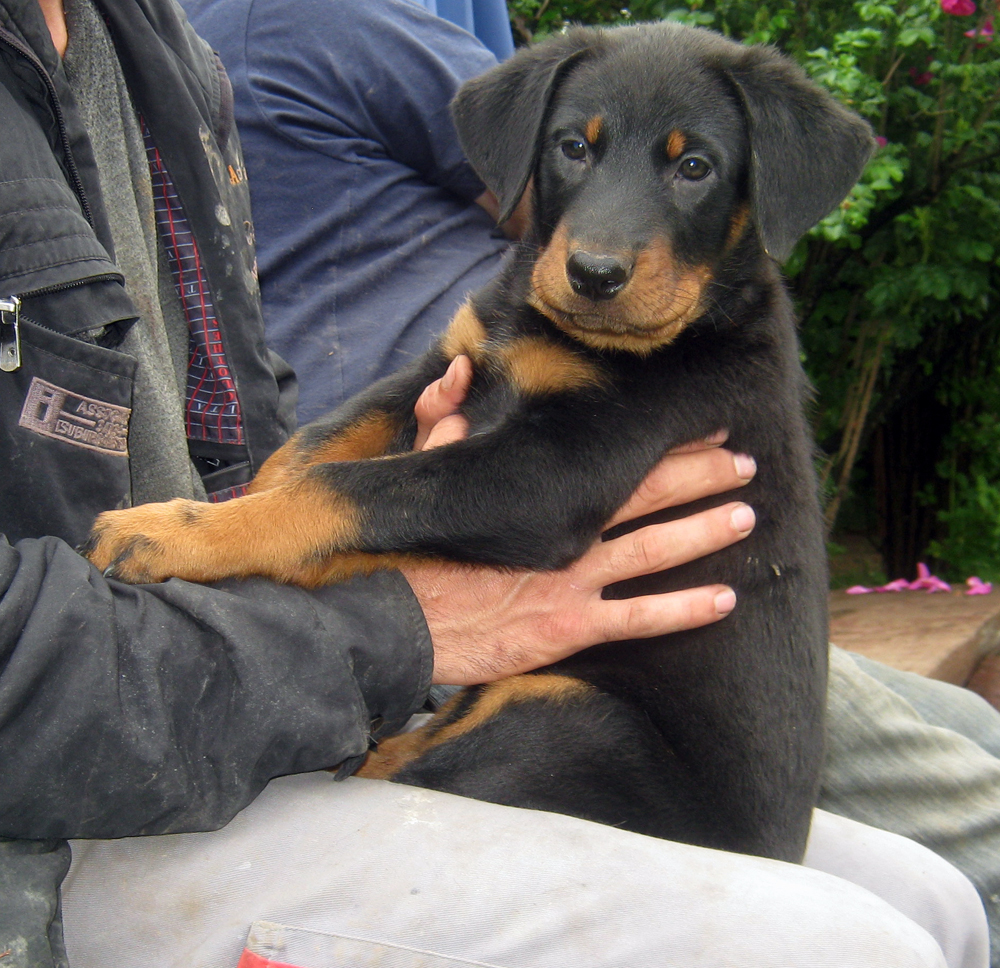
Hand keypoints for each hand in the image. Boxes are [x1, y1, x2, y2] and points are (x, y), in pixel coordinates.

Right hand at [401, 358, 756, 685]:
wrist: (399, 621)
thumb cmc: (413, 553)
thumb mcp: (425, 482)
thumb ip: (445, 429)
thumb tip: (454, 378)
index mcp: (539, 497)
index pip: (613, 461)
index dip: (662, 444)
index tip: (701, 426)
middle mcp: (566, 534)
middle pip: (646, 497)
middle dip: (699, 475)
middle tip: (743, 460)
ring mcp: (572, 582)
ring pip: (653, 550)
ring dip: (704, 530)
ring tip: (747, 514)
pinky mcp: (568, 628)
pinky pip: (637, 619)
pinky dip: (683, 609)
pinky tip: (724, 600)